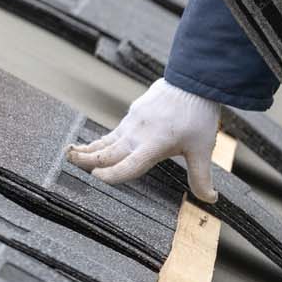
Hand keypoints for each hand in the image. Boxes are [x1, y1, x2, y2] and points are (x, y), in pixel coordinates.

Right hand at [67, 78, 219, 200]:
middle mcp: (138, 135)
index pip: (126, 167)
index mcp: (152, 146)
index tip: (98, 180)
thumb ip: (201, 177)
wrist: (193, 81)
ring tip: (72, 154)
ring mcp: (133, 122)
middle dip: (87, 161)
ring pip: (107, 141)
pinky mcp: (134, 112)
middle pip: (107, 153)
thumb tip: (211, 200)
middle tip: (69, 163)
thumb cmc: (198, 115)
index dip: (111, 176)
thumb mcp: (203, 150)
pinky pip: (115, 131)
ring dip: (90, 150)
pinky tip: (97, 144)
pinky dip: (103, 140)